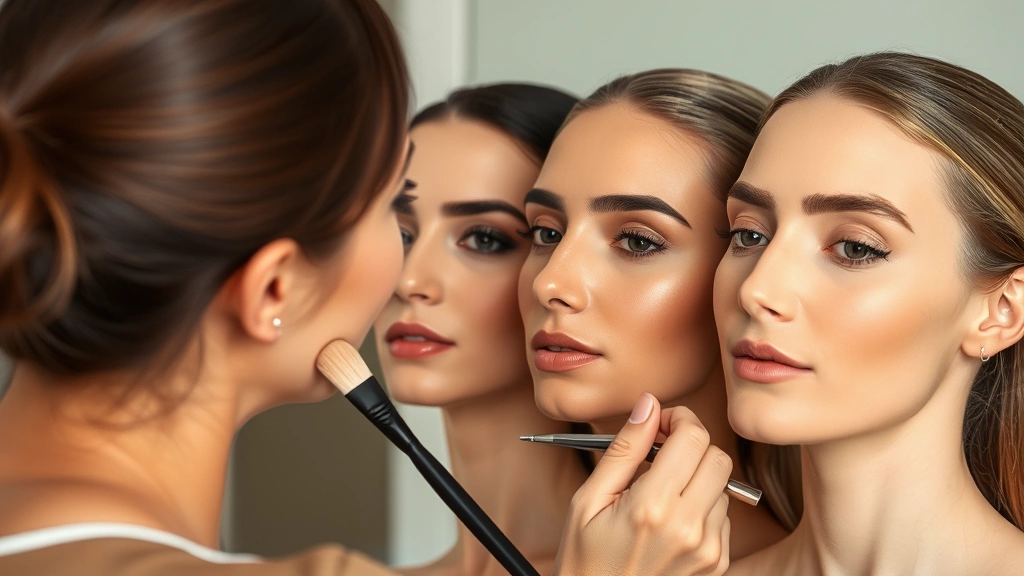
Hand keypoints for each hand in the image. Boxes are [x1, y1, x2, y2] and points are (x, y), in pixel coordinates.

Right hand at [553, 393, 732, 575]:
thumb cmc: (586, 561)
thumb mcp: (588, 501)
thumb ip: (624, 450)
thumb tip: (648, 406)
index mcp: (652, 507)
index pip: (693, 438)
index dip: (679, 419)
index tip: (661, 423)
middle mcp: (688, 528)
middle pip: (717, 456)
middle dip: (692, 446)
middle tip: (662, 453)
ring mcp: (708, 549)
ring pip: (722, 485)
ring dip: (696, 479)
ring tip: (660, 497)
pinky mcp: (717, 564)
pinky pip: (722, 516)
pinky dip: (701, 508)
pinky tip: (670, 522)